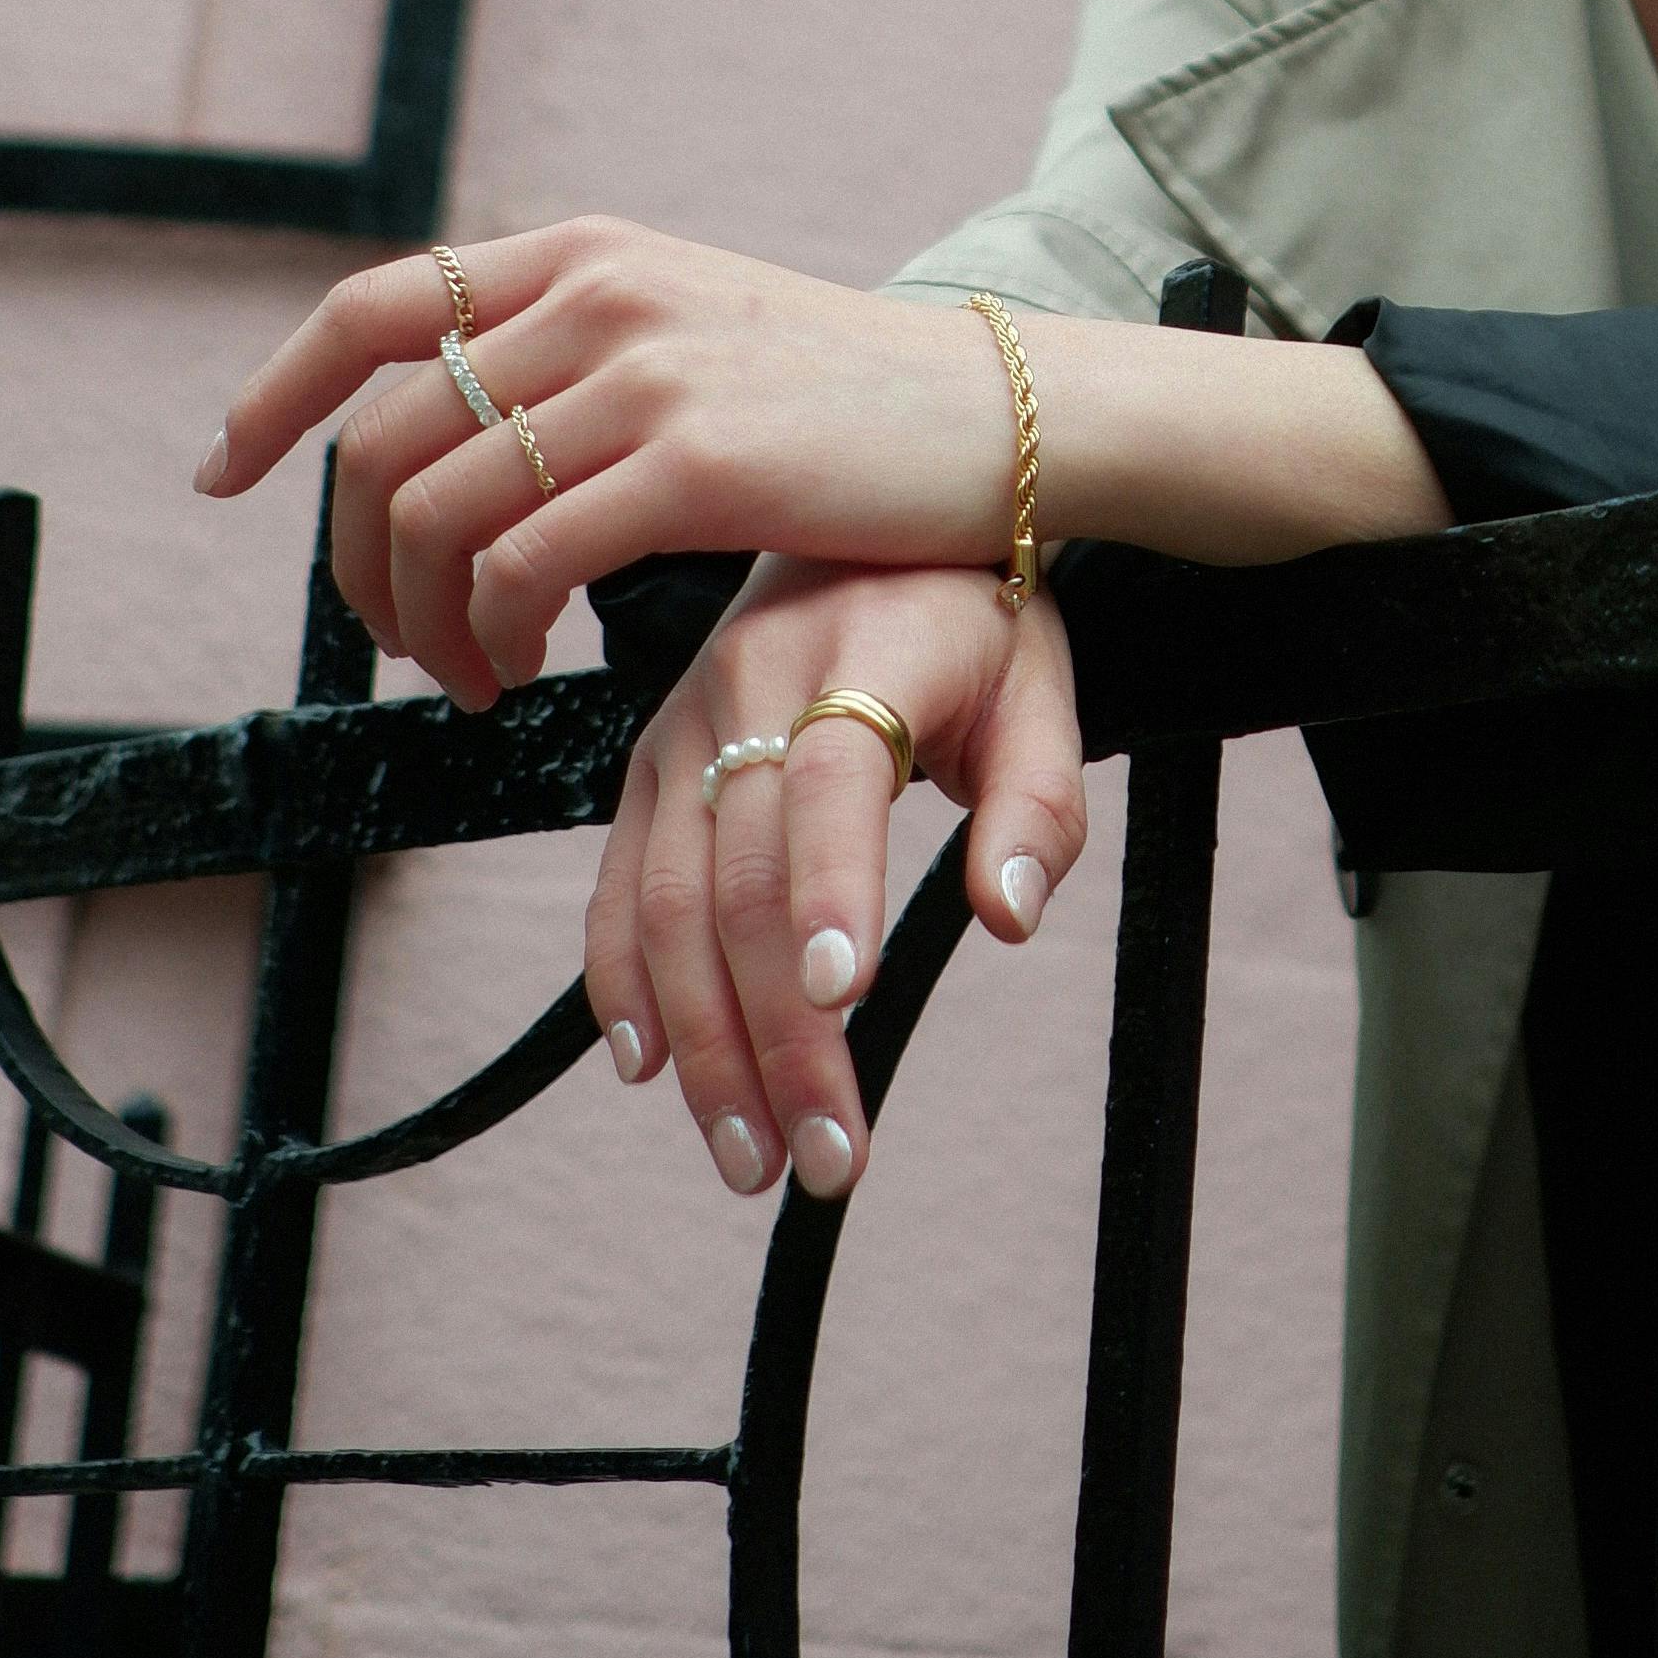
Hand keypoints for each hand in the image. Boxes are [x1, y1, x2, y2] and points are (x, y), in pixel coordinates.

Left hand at [197, 213, 1446, 708]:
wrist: (1001, 417)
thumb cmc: (846, 405)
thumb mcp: (695, 327)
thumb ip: (579, 350)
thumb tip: (454, 417)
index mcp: (586, 254)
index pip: (372, 308)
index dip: (273, 397)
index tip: (223, 474)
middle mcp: (599, 293)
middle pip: (385, 435)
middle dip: (353, 562)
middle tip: (395, 644)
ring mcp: (646, 372)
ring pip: (438, 511)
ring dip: (421, 623)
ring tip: (474, 680)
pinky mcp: (696, 462)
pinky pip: (522, 565)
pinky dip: (492, 641)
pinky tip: (523, 680)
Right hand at [593, 559, 1087, 1204]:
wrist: (858, 501)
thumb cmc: (971, 616)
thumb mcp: (1041, 684)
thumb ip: (1040, 803)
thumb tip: (1008, 917)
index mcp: (863, 655)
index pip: (833, 782)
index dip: (829, 890)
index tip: (839, 1001)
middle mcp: (748, 685)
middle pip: (743, 878)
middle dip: (775, 1034)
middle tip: (822, 1156)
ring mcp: (683, 725)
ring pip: (668, 903)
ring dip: (702, 1044)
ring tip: (752, 1155)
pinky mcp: (646, 759)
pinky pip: (616, 883)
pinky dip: (621, 982)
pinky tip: (652, 1069)